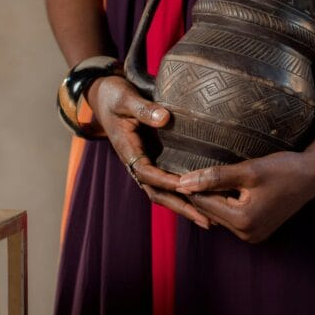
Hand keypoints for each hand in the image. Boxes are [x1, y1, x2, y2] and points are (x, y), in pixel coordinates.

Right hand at [87, 75, 209, 228]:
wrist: (104, 95)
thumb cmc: (115, 95)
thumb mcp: (126, 99)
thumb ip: (144, 109)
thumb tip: (165, 118)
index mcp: (128, 150)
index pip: (147, 172)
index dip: (165, 181)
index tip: (186, 187)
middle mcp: (136, 161)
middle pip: (157, 191)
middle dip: (180, 206)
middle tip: (207, 219)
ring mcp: (145, 162)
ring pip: (163, 191)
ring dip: (184, 206)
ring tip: (210, 219)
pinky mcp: (153, 158)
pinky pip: (167, 181)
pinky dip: (183, 193)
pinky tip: (203, 199)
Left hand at [176, 151, 314, 242]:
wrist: (313, 175)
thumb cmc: (283, 169)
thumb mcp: (248, 170)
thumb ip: (214, 177)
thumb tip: (183, 183)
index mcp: (243, 221)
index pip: (204, 203)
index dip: (193, 185)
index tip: (183, 168)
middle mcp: (247, 235)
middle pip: (210, 211)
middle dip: (203, 192)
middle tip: (194, 170)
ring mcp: (253, 236)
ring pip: (220, 214)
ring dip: (216, 197)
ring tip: (213, 176)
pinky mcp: (258, 232)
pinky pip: (233, 217)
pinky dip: (228, 203)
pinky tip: (230, 186)